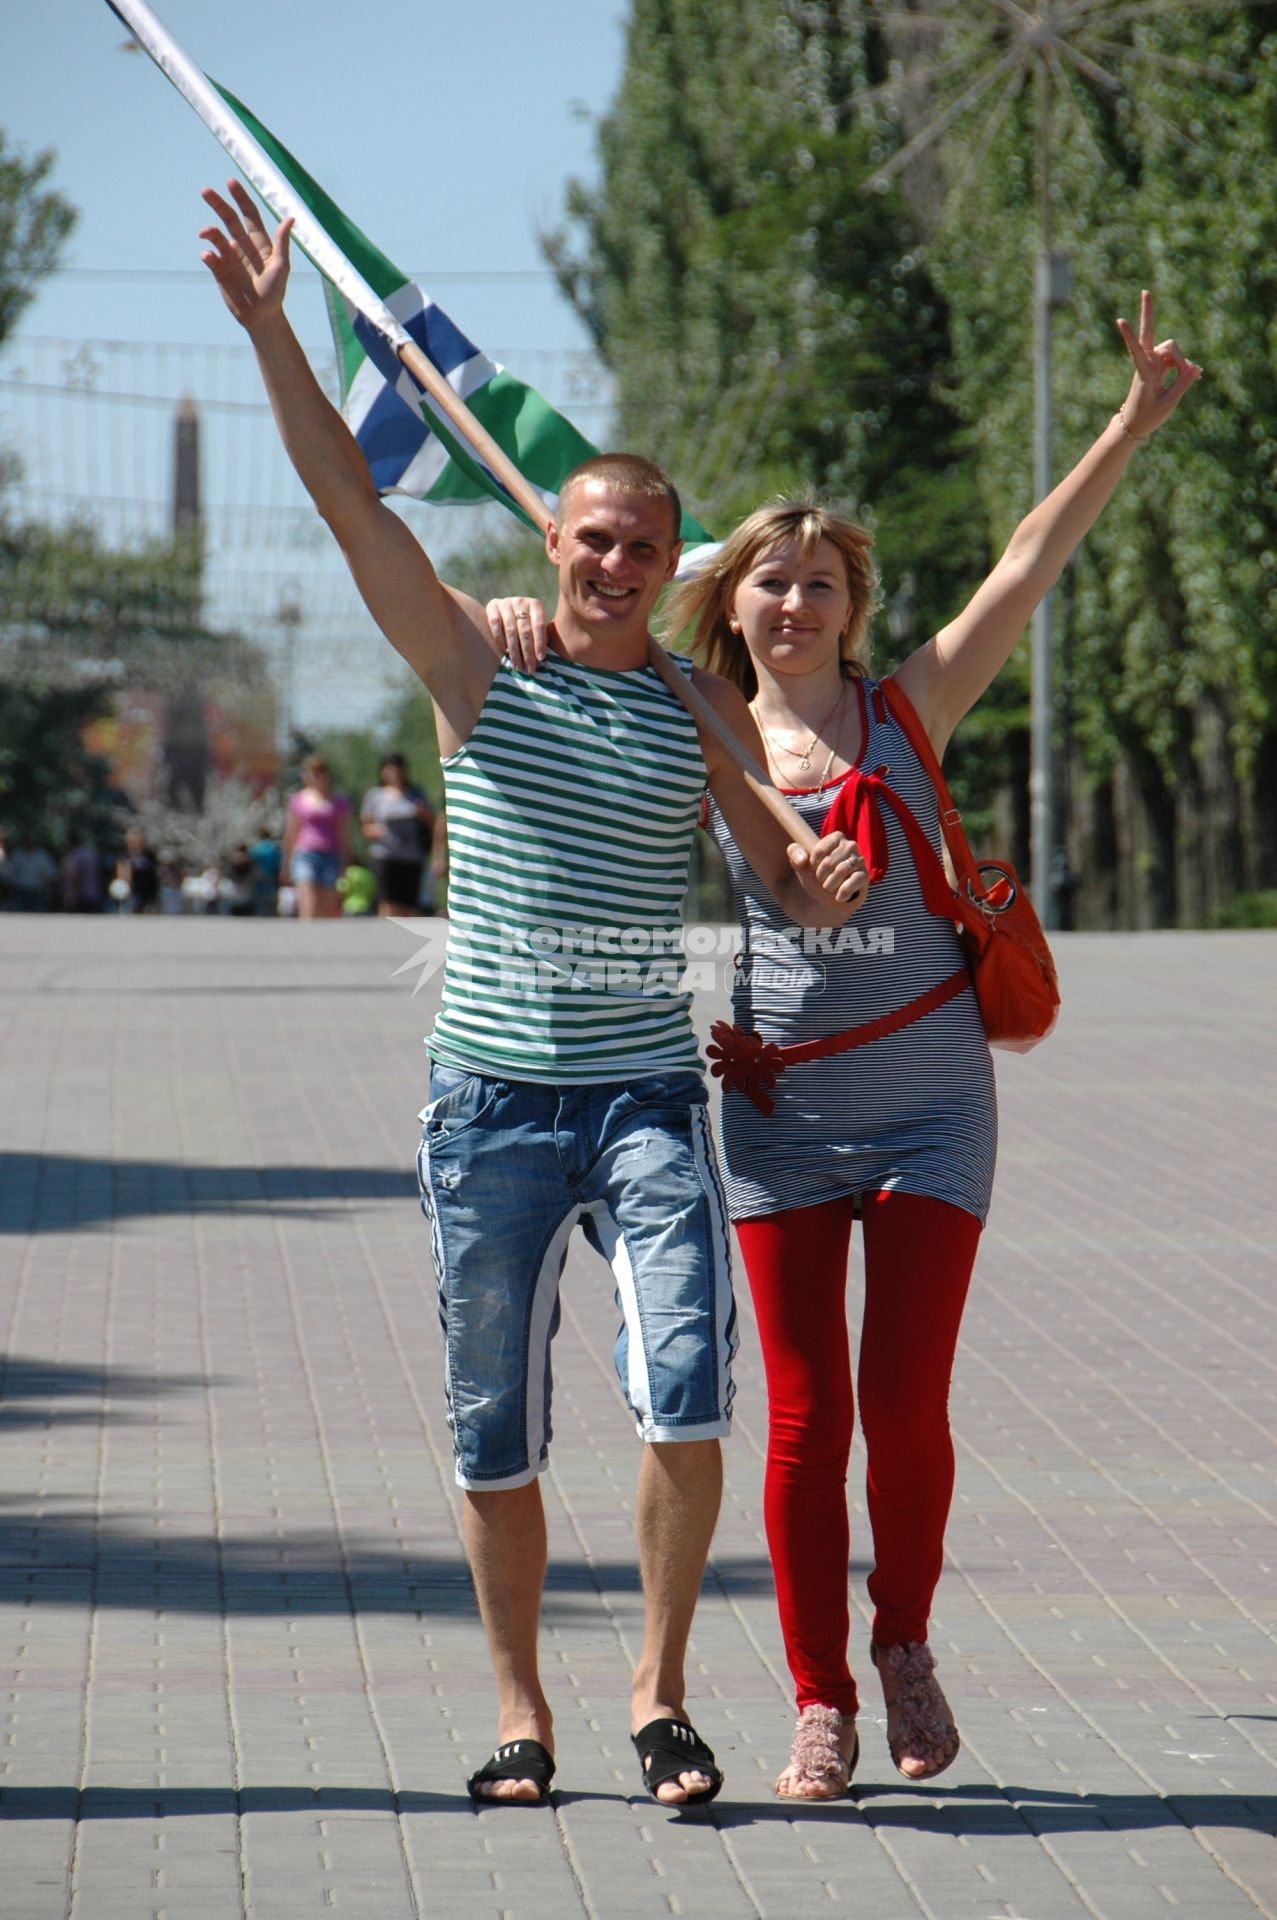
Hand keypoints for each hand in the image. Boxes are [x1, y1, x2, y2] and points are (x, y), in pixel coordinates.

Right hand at [199, 179, 292, 332]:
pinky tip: (208, 256)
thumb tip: (290, 218)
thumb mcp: (281, 267)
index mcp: (259, 242)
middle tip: (205, 191)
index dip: (240, 198)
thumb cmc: (275, 293)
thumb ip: (282, 243)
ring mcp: (230, 258)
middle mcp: (243, 246)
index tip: (230, 182)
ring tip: (205, 233)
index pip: (248, 214)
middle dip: (218, 204)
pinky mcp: (219, 271)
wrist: (261, 318)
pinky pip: (210, 258)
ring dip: (210, 232)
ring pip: (216, 237)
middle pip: (228, 219)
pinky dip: (207, 254)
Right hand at [486, 595, 548, 671]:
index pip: (539, 625)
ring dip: (514, 651)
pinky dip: (500, 639)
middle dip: (527, 652)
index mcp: (535, 604)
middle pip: (525, 630)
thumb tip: (541, 659)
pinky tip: (504, 651)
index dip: (540, 642)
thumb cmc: (525, 622)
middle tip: (529, 668)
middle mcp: (521, 601)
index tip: (540, 659)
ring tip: (518, 666)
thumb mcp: (535, 626)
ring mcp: (506, 603)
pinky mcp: (492, 606)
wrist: (505, 609)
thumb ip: (540, 637)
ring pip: (511, 630)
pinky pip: (495, 624)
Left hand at [788, 831, 869, 912]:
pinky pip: (857, 879)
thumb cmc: (814, 875)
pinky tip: (839, 897)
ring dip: (830, 883)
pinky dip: (845, 890)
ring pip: (843, 869)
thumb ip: (795, 854)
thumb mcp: (801, 865)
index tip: (812, 868)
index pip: (821, 849)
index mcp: (836, 838)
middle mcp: (850, 846)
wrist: (827, 897)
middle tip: (819, 881)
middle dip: (820, 875)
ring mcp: (859, 861)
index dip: (813, 862)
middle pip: (830, 861)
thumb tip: (803, 860)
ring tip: (827, 888)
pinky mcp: (864, 876)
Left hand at [1115, 290, 1200, 439]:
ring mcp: (1153, 363)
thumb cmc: (1148, 417)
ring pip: (1173, 350)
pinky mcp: (1158, 366)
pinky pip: (1176, 359)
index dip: (1130, 336)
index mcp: (1144, 373)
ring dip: (1183, 362)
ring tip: (1191, 379)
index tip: (1120, 320)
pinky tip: (1193, 375)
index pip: (1137, 350)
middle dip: (1148, 313)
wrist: (1134, 425)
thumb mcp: (1169, 403)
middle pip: (1156, 337)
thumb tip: (1196, 367)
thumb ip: (1183, 383)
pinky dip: (1184, 367)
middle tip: (1145, 291)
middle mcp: (1147, 364)